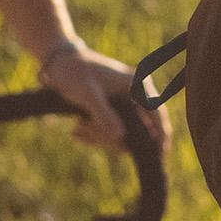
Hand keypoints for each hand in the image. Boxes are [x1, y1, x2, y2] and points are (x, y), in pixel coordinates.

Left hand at [34, 37, 158, 155]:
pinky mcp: (114, 113)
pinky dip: (95, 136)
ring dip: (99, 137)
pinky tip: (77, 131)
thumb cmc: (74, 73)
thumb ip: (104, 114)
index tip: (160, 156)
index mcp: (137, 86)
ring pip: (122, 135)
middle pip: (138, 130)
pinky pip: (111, 134)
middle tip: (81, 129)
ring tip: (76, 128)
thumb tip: (121, 137)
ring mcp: (125, 105)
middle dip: (110, 138)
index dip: (162, 136)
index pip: (157, 114)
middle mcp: (136, 96)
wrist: (59, 64)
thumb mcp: (88, 93)